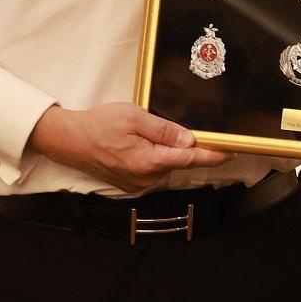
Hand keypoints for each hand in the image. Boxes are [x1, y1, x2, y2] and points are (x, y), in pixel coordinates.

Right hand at [29, 101, 227, 191]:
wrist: (69, 141)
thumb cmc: (98, 125)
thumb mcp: (133, 117)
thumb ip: (163, 130)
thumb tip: (188, 140)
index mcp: (148, 161)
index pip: (190, 159)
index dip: (213, 155)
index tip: (232, 152)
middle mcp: (145, 178)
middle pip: (178, 162)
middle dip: (183, 146)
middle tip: (173, 127)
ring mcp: (137, 184)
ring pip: (165, 166)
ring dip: (166, 151)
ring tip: (144, 133)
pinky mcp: (131, 184)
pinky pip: (153, 170)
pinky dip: (154, 158)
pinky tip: (139, 144)